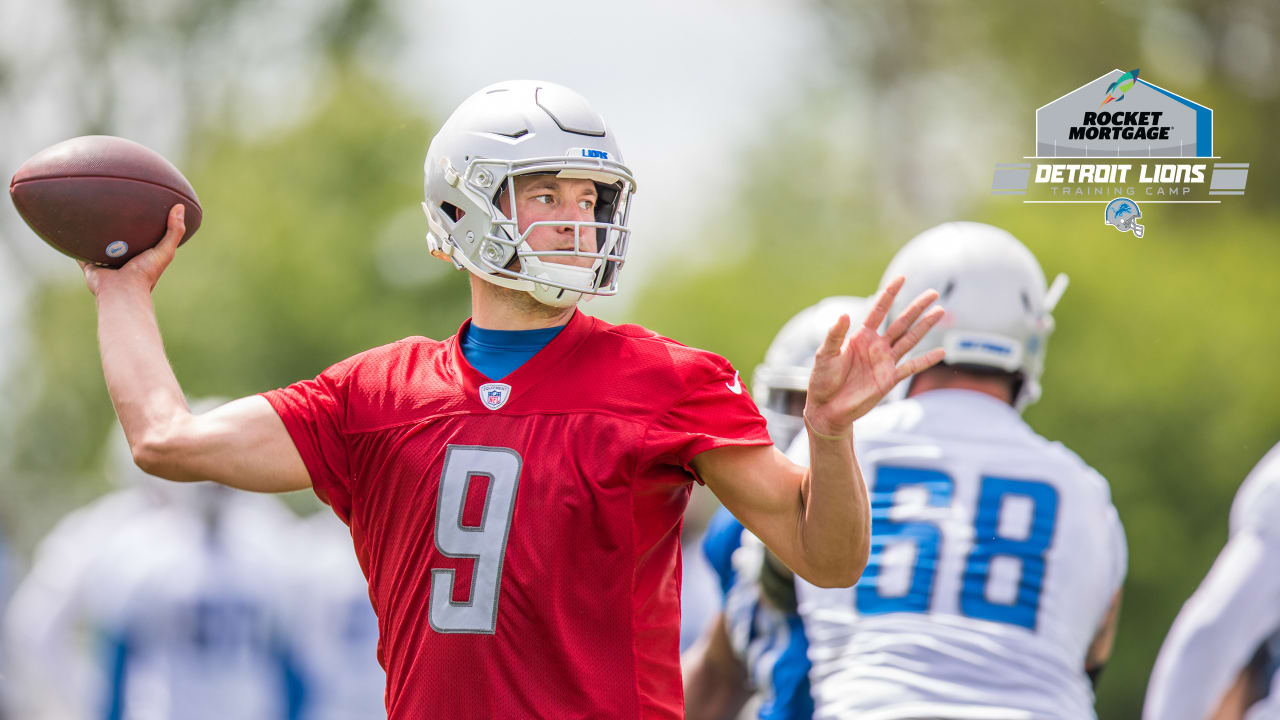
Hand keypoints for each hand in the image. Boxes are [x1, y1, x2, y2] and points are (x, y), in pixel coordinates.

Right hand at [80, 204, 185, 296]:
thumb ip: (174, 231)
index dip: (142, 226)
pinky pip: (80, 252)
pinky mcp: (90, 265)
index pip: (142, 238)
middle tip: (114, 208)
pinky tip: (71, 229)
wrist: (122, 290)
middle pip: (118, 240)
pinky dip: (75, 243)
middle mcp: (122, 260)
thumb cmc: (145, 273)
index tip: (141, 209)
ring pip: (98, 245)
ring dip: (95, 234)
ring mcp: (105, 263)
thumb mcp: (165, 251)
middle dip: (117, 228)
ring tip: (91, 214)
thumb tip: (180, 206)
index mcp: (140, 257)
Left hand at [804, 276, 945, 437]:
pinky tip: (940, 352)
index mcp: (861, 336)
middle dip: (916, 307)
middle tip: (933, 293)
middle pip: (901, 322)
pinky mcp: (889, 379)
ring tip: (940, 312)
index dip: (889, 294)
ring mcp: (884, 362)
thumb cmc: (822, 379)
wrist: (826, 407)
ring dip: (925, 326)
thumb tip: (844, 314)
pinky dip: (926, 360)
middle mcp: (876, 346)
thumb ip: (835, 334)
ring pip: (910, 340)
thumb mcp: (825, 354)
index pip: (878, 310)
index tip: (902, 278)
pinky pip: (911, 367)